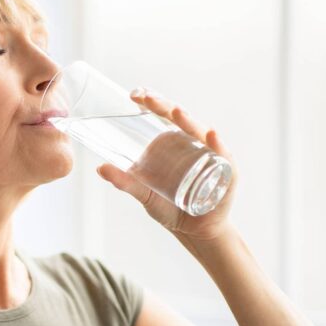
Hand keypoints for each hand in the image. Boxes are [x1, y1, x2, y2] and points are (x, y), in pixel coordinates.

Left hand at [96, 87, 238, 240]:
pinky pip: (223, 156)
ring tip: (176, 112)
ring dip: (189, 122)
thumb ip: (124, 181)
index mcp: (173, 143)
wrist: (192, 231)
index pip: (163, 116)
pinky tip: (211, 137)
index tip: (134, 94)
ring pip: (200, 133)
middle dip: (164, 106)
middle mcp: (192, 144)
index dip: (151, 103)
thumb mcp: (143, 194)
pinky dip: (218, 145)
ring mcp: (210, 155)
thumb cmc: (169, 207)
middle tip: (148, 98)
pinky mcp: (225, 172)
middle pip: (180, 119)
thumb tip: (100, 168)